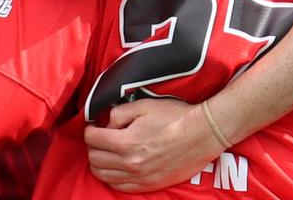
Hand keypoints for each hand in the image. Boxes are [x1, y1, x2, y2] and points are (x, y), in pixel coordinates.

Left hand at [84, 98, 225, 192]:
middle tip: (100, 138)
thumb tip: (106, 123)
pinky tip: (119, 166)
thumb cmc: (174, 116)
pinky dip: (113, 177)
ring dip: (100, 163)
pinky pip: (120, 187)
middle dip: (93, 146)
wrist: (202, 134)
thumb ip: (118, 113)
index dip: (90, 130)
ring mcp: (139, 177)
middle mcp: (129, 163)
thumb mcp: (143, 105)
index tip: (95, 126)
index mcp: (125, 142)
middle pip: (94, 159)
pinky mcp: (149, 185)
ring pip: (104, 176)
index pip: (92, 139)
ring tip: (108, 152)